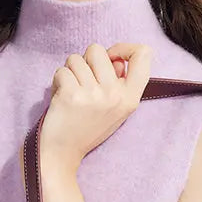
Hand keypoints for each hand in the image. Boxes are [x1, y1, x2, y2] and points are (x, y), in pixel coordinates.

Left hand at [40, 42, 153, 171]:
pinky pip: (62, 71)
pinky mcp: (72, 95)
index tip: (113, 57)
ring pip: (76, 58)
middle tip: (83, 85)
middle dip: (86, 62)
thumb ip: (119, 83)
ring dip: (70, 73)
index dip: (125, 48)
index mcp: (130, 98)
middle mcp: (115, 95)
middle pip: (98, 50)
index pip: (144, 55)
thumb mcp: (115, 109)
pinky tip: (61, 99)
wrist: (63, 153)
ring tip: (72, 94)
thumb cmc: (87, 128)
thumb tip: (115, 58)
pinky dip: (57, 83)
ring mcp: (94, 95)